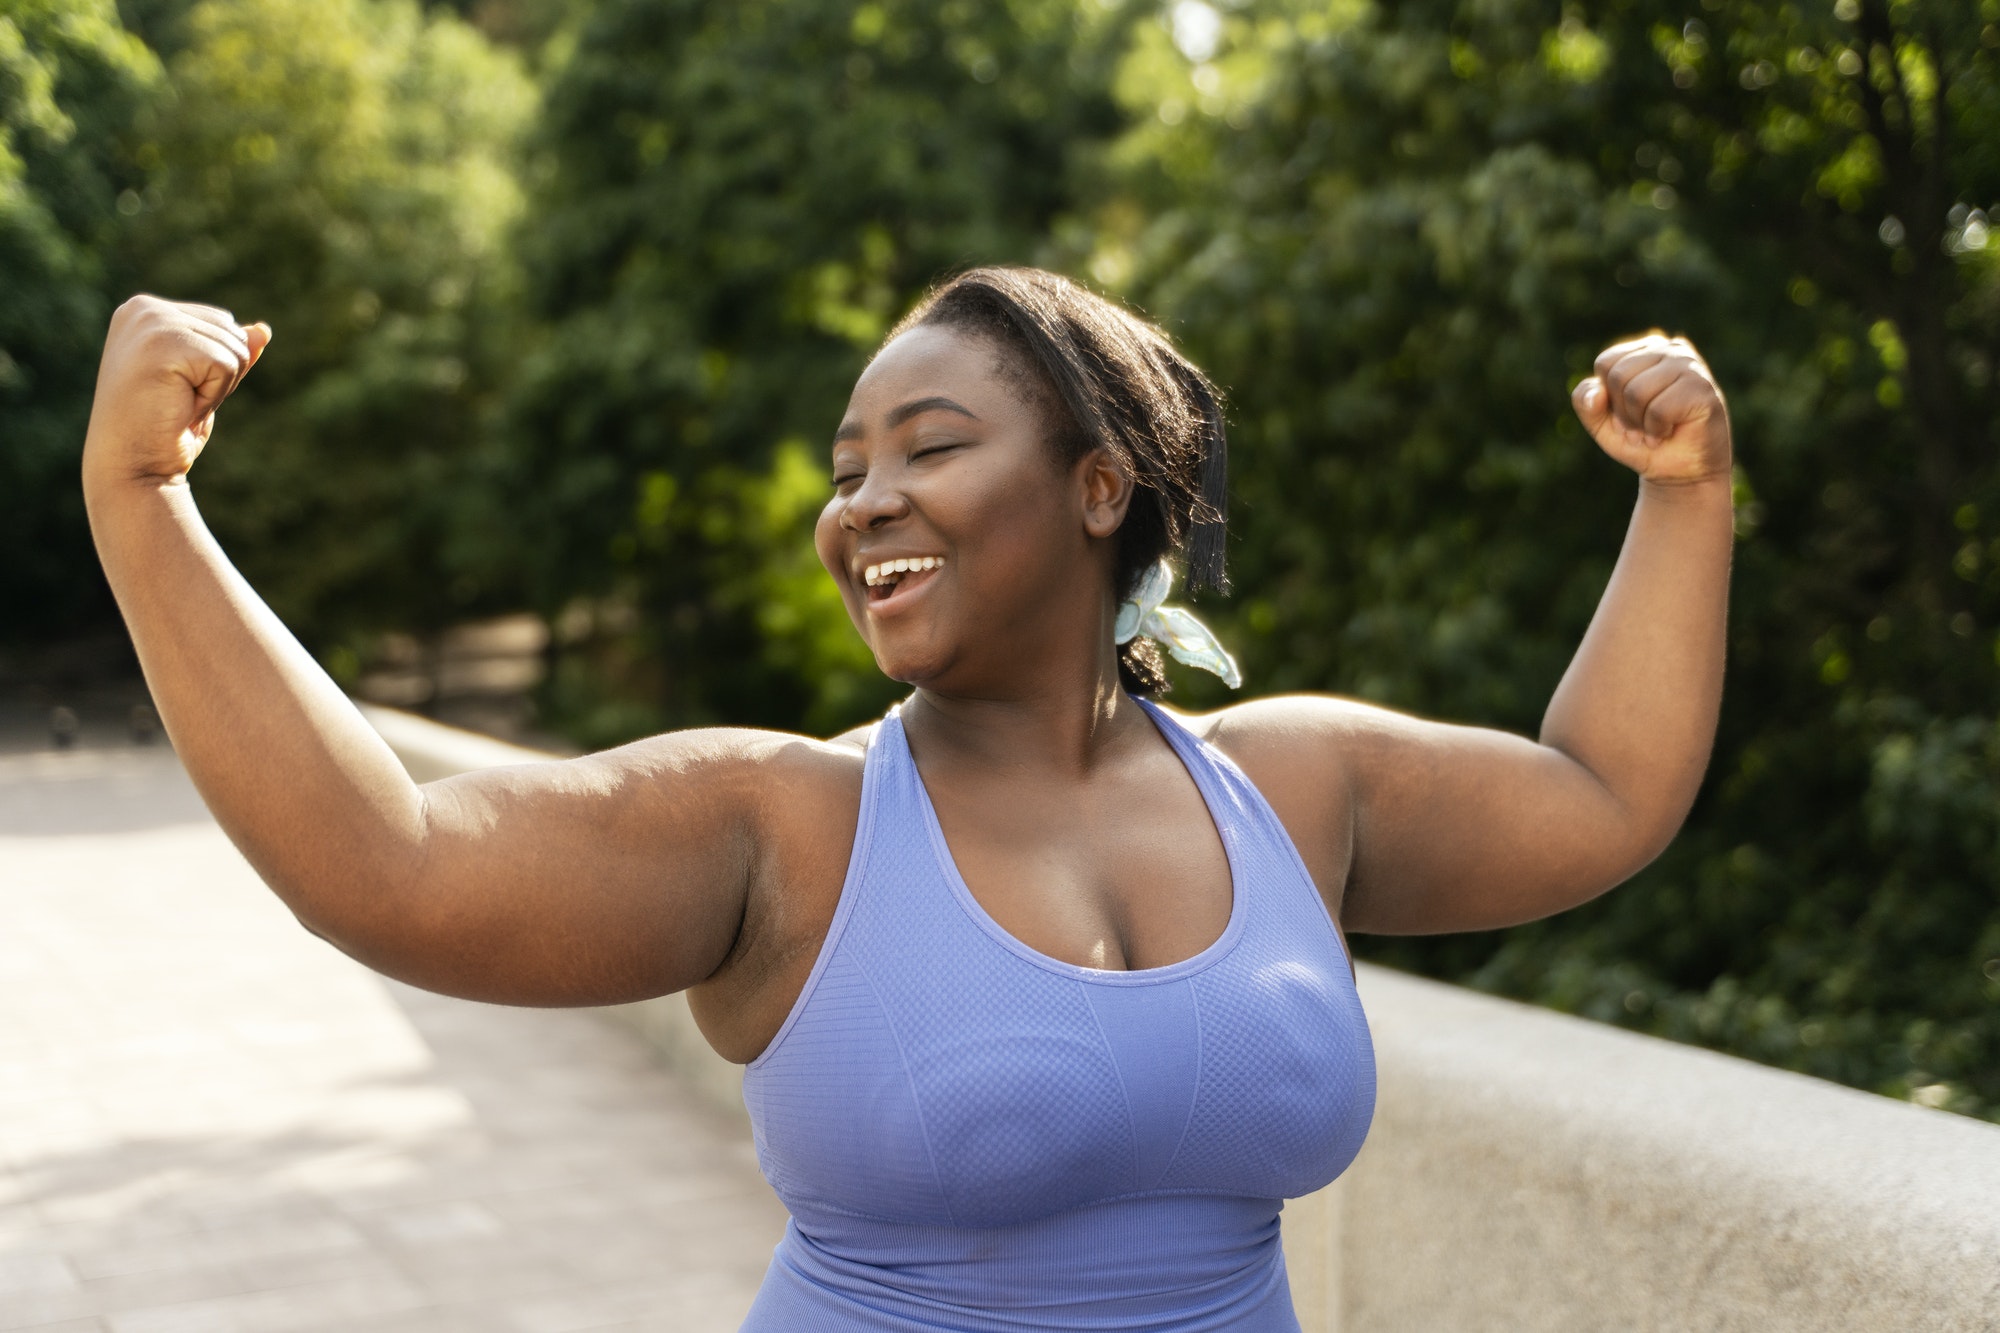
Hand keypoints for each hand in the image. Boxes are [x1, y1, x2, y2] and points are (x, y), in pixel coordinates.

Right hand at [82, 295, 271, 487]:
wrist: (133, 466)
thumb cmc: (164, 427)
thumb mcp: (203, 382)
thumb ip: (228, 350)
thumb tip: (264, 331)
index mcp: (144, 310)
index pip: (220, 321)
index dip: (214, 365)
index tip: (175, 388)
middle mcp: (143, 309)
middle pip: (231, 330)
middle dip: (218, 375)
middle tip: (177, 399)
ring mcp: (151, 323)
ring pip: (234, 348)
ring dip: (216, 387)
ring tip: (176, 403)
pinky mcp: (164, 344)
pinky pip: (227, 365)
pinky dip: (213, 395)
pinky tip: (179, 406)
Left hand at [1571, 332, 1730, 485]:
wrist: (1680, 473)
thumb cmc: (1642, 441)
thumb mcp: (1601, 423)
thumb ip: (1585, 402)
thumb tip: (1597, 391)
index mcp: (1646, 350)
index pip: (1605, 363)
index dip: (1607, 398)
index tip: (1625, 416)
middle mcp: (1671, 349)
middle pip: (1618, 375)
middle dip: (1622, 413)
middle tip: (1640, 428)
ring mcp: (1690, 366)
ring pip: (1636, 391)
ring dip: (1639, 424)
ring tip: (1655, 432)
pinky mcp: (1702, 389)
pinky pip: (1658, 409)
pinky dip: (1656, 430)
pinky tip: (1669, 432)